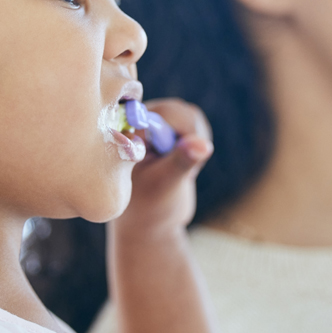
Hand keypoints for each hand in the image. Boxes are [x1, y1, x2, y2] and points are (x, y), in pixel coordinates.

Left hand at [112, 98, 212, 241]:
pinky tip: (182, 165)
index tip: (172, 161)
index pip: (161, 114)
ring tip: (176, 169)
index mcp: (127, 130)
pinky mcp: (168, 128)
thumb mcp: (166, 184)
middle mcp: (137, 121)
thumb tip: (204, 144)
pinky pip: (195, 124)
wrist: (152, 221)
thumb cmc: (150, 206)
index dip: (176, 134)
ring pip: (190, 116)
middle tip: (175, 169)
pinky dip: (196, 144)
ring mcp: (153, 123)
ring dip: (192, 143)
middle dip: (186, 140)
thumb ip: (182, 162)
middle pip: (179, 111)